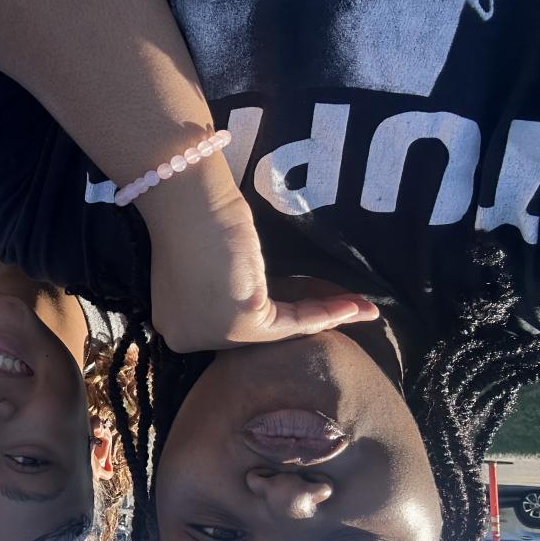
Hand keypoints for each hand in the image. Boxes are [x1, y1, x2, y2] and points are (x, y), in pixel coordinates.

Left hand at [140, 170, 378, 353]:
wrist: (187, 201)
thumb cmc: (192, 219)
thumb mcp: (215, 265)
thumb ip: (234, 290)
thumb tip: (267, 297)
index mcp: (175, 326)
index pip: (237, 329)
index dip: (283, 313)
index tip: (317, 303)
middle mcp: (188, 338)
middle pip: (261, 333)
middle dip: (311, 316)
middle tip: (348, 306)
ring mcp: (212, 336)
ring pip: (279, 331)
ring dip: (328, 315)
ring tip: (364, 308)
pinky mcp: (240, 326)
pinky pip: (290, 324)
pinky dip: (326, 313)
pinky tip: (354, 306)